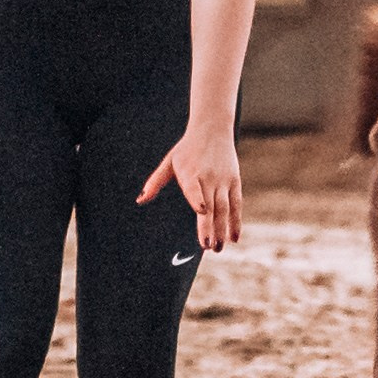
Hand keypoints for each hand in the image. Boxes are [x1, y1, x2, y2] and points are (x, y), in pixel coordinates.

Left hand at [139, 120, 241, 253]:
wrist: (213, 129)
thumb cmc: (187, 149)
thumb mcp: (169, 162)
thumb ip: (155, 182)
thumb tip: (140, 201)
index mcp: (191, 173)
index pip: (195, 188)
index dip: (198, 199)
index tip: (201, 210)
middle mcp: (209, 178)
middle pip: (211, 205)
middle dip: (210, 227)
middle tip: (208, 247)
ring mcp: (223, 181)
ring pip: (225, 208)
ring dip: (222, 229)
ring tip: (218, 248)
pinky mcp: (234, 182)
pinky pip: (236, 205)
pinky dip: (236, 221)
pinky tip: (234, 238)